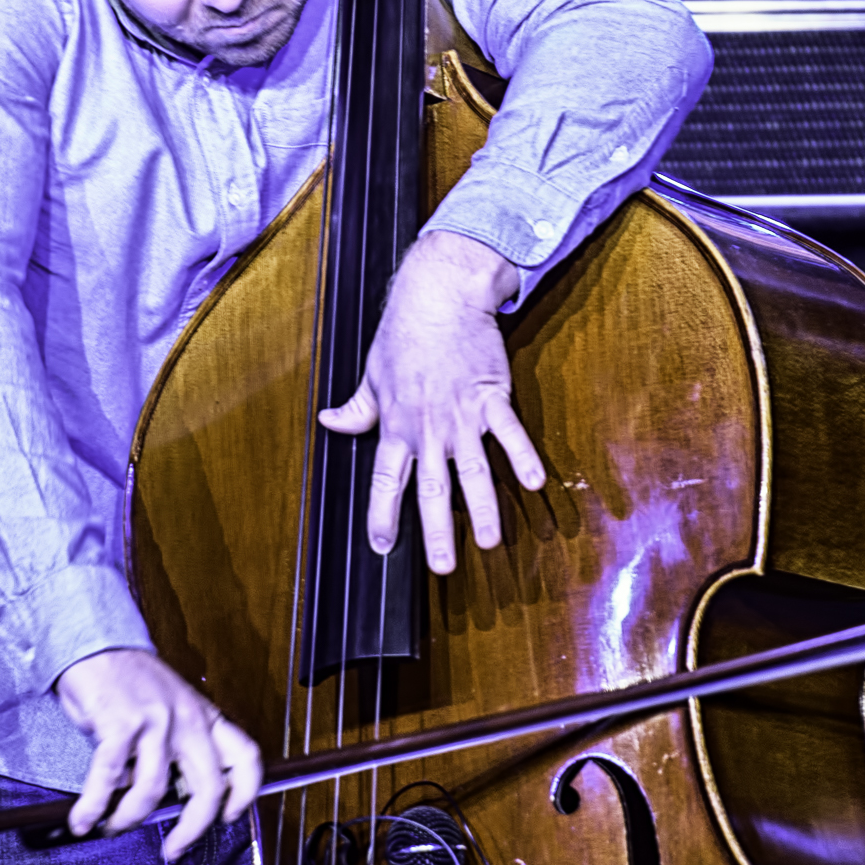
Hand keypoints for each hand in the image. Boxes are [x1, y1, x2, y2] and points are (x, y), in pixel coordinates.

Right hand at [53, 649, 261, 859]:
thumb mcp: (170, 708)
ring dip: (130, 819)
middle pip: (208, 788)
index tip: (230, 817)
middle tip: (173, 849)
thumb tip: (168, 800)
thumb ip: (176, 749)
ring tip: (113, 826)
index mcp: (203, 717)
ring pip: (154, 790)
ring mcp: (155, 721)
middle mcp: (186, 719)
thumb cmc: (130, 679)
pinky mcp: (120, 723)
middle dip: (191, 830)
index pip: (245, 756)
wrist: (97, 643)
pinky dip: (94, 806)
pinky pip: (108, 777)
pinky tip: (84, 819)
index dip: (245, 793)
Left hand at [316, 229, 544, 572]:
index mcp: (396, 425)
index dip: (383, 515)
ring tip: (491, 542)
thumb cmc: (404, 335)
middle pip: (432, 489)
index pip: (386, 480)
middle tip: (443, 567)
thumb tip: (329, 421)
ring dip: (483, 509)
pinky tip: (534, 484)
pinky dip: (522, 458)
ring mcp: (462, 415)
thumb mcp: (372, 374)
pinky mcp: (492, 397)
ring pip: (473, 472)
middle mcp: (428, 428)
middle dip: (437, 531)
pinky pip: (510, 433)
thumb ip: (357, 408)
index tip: (382, 545)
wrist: (439, 297)